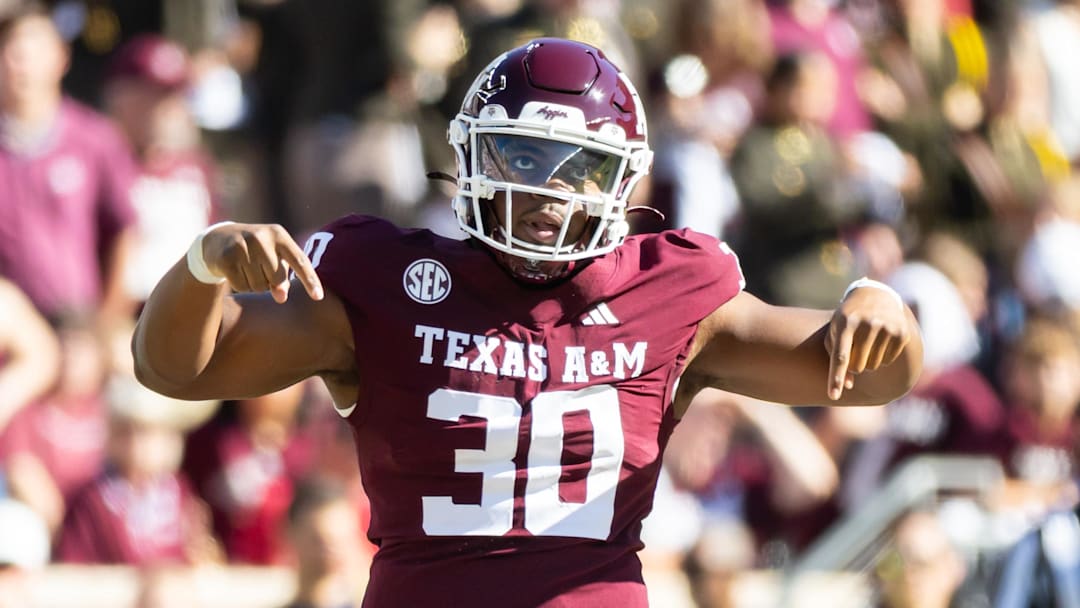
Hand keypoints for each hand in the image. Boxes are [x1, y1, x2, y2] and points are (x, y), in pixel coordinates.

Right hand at [200, 223, 323, 302]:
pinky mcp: (226, 258)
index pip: (299, 260)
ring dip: (255, 285)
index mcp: (279, 235)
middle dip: (272, 283)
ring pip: (259, 285)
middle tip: (261, 271)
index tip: (319, 297)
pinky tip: (235, 272)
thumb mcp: (273, 256)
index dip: (310, 280)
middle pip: (277, 278)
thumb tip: (281, 297)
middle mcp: (261, 237)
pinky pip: (241, 286)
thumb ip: (283, 276)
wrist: (218, 239)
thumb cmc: (256, 251)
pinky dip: (241, 286)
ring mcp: (242, 246)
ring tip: (247, 269)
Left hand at [825, 286, 910, 399]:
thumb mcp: (836, 331)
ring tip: (866, 343)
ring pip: (873, 366)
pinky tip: (879, 341)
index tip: (833, 395)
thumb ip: (835, 357)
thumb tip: (848, 385)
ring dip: (867, 362)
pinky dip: (881, 357)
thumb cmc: (849, 318)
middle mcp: (867, 323)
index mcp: (846, 321)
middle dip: (852, 365)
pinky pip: (887, 362)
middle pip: (857, 366)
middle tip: (854, 350)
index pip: (841, 355)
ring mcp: (887, 327)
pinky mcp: (902, 333)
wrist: (876, 296)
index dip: (836, 377)